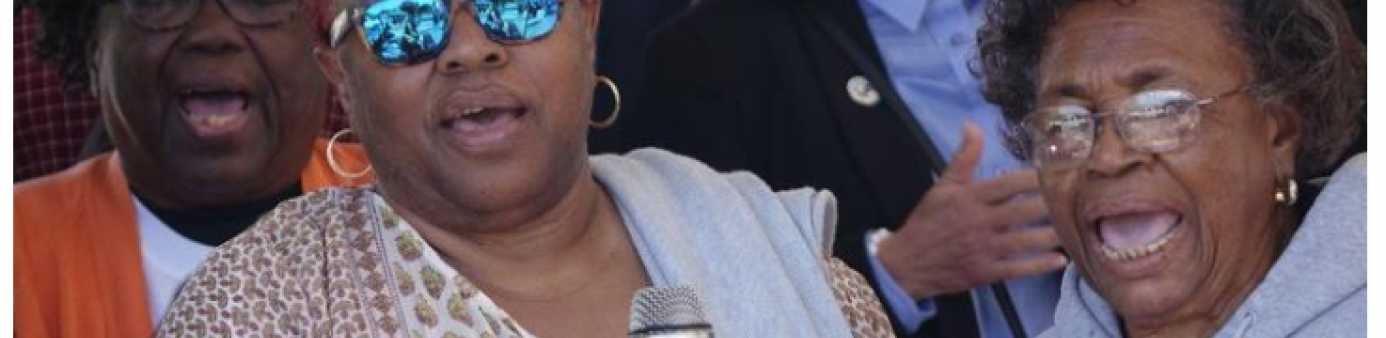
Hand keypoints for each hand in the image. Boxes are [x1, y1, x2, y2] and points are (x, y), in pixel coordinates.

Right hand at [877, 123, 1066, 299]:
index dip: (1034, 178)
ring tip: (1073, 230)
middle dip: (1050, 205)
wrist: (906, 263)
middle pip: (1022, 211)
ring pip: (1024, 241)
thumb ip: (963, 158)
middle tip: (1075, 200)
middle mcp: (978, 222)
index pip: (1007, 184)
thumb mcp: (942, 186)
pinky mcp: (984, 273)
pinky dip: (1039, 266)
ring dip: (1051, 236)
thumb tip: (972, 125)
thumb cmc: (927, 222)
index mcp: (968, 198)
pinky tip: (1059, 261)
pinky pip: (1017, 269)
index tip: (1055, 173)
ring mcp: (982, 249)